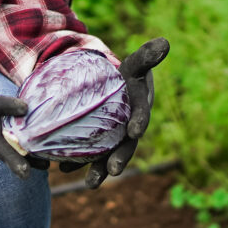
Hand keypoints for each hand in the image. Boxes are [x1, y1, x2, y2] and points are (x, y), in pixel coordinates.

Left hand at [59, 38, 168, 189]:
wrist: (113, 89)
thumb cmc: (127, 76)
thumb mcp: (134, 64)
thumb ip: (147, 56)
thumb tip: (166, 42)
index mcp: (139, 111)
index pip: (141, 117)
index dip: (139, 123)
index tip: (134, 131)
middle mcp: (127, 131)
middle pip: (125, 147)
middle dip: (120, 159)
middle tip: (114, 170)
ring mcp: (112, 141)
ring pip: (106, 158)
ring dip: (99, 171)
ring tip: (90, 184)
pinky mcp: (96, 146)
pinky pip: (86, 156)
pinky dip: (75, 163)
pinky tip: (62, 169)